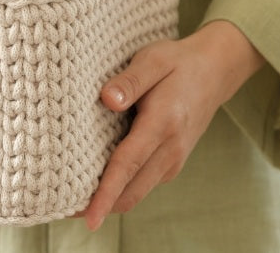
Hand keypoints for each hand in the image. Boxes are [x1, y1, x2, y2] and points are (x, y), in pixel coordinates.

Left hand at [74, 20, 264, 229]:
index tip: (88, 218)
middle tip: (63, 211)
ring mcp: (173, 159)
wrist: (216, 70)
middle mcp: (170, 149)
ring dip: (110, 201)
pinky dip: (121, 191)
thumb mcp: (152, 60)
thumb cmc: (178, 63)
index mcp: (162, 124)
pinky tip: (98, 184)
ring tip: (74, 201)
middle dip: (99, 206)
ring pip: (136, 193)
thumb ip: (129, 81)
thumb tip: (107, 99)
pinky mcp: (171, 162)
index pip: (127, 165)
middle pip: (131, 191)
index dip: (105, 194)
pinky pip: (142, 185)